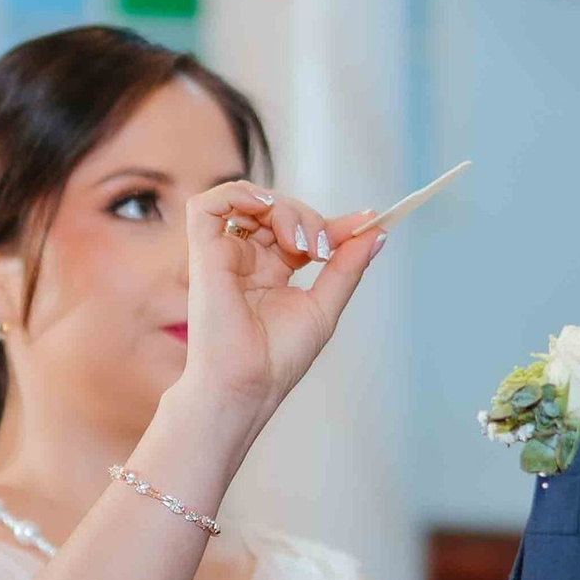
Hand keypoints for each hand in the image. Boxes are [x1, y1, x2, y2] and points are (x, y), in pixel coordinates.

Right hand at [173, 180, 382, 438]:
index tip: (367, 222)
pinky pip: (207, 205)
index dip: (332, 221)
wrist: (249, 385)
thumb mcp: (325, 306)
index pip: (300, 228)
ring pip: (248, 200)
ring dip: (282, 207)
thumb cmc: (277, 359)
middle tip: (323, 249)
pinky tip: (266, 210)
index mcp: (271, 271)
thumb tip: (376, 233)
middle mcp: (247, 259)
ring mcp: (224, 255)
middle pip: (277, 208)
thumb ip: (347, 267)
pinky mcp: (203, 254)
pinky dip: (239, 194)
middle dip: (308, 216)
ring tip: (300, 242)